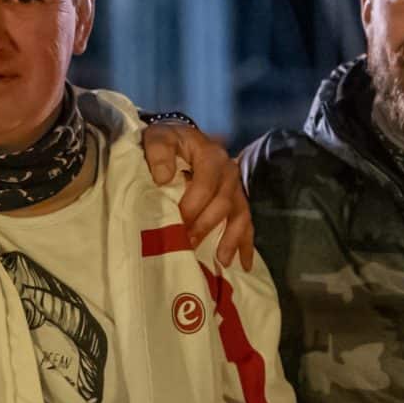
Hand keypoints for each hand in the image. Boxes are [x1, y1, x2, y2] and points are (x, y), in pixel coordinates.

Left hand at [142, 123, 254, 269]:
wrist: (176, 141)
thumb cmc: (166, 142)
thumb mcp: (157, 138)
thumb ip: (159, 152)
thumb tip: (164, 177)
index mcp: (210, 154)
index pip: (207, 183)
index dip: (194, 205)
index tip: (177, 222)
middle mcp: (228, 170)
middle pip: (223, 202)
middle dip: (206, 225)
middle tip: (188, 244)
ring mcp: (234, 187)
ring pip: (240, 214)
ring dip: (231, 238)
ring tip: (222, 260)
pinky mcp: (235, 200)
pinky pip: (246, 222)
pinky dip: (245, 243)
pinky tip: (243, 264)